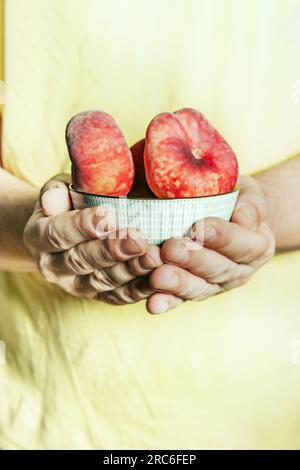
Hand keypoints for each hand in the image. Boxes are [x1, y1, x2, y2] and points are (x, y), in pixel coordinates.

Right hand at [24, 174, 161, 302]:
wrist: (64, 233)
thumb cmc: (68, 203)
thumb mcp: (58, 189)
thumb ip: (56, 192)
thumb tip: (53, 198)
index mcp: (38, 236)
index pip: (58, 232)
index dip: (82, 225)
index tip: (109, 214)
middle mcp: (53, 266)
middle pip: (82, 260)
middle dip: (112, 250)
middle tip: (139, 238)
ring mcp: (75, 285)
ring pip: (102, 281)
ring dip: (130, 270)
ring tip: (154, 256)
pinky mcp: (97, 296)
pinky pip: (118, 297)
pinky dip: (139, 290)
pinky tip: (157, 277)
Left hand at [147, 176, 275, 313]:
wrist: (221, 215)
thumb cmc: (233, 197)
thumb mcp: (248, 192)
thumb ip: (251, 204)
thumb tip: (243, 217)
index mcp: (257, 246)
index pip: (243, 245)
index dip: (223, 237)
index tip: (200, 226)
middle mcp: (238, 271)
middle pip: (218, 270)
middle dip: (193, 260)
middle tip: (171, 248)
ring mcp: (215, 285)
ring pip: (198, 288)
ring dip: (177, 283)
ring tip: (158, 276)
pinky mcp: (192, 292)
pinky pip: (179, 300)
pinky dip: (166, 302)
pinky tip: (153, 304)